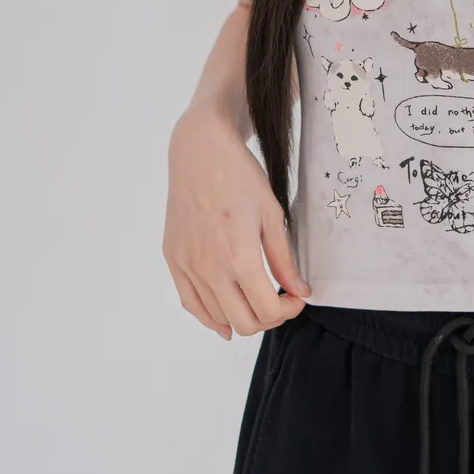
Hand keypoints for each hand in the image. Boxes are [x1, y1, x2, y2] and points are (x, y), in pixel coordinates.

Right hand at [163, 103, 311, 337]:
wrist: (200, 151)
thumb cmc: (239, 176)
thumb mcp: (272, 215)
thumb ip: (284, 259)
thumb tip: (300, 292)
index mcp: (239, 257)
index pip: (267, 310)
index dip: (289, 310)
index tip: (297, 297)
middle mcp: (210, 268)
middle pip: (244, 323)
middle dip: (269, 318)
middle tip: (280, 300)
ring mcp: (188, 266)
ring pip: (217, 318)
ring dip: (242, 316)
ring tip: (256, 297)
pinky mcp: (174, 260)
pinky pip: (191, 304)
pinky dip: (210, 317)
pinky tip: (224, 320)